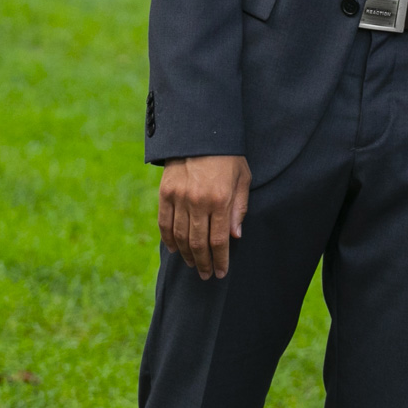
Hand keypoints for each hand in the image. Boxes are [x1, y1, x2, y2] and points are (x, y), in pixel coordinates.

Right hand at [157, 155, 251, 279]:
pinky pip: (164, 223)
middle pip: (198, 243)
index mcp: (220, 199)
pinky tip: (175, 249)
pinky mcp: (165, 192)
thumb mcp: (243, 178)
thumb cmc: (227, 156)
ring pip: (180, 236)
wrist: (200, 132)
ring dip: (187, 254)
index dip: (220, 259)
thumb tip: (235, 236)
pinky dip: (169, 239)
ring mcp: (178, 197)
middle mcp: (197, 201)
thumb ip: (239, 208)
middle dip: (204, 263)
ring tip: (193, 265)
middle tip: (207, 275)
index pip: (219, 240)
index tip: (221, 272)